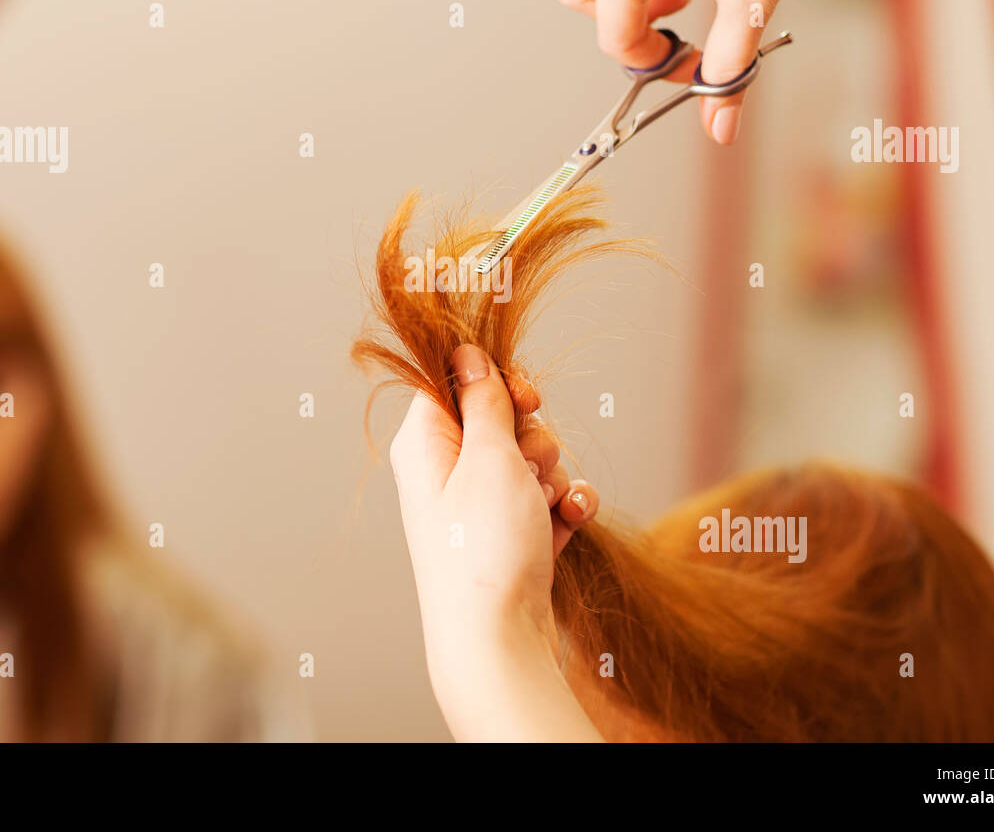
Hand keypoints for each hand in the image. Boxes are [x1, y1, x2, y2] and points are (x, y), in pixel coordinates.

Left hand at [389, 344, 603, 739]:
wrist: (498, 641)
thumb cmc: (483, 548)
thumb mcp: (489, 456)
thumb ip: (484, 400)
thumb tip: (464, 352)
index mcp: (425, 444)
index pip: (457, 382)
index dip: (498, 384)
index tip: (525, 398)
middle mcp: (446, 472)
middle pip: (502, 420)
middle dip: (534, 438)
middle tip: (530, 466)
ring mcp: (479, 506)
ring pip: (531, 460)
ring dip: (552, 476)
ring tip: (543, 508)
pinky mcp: (509, 535)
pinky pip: (545, 500)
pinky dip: (562, 507)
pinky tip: (568, 524)